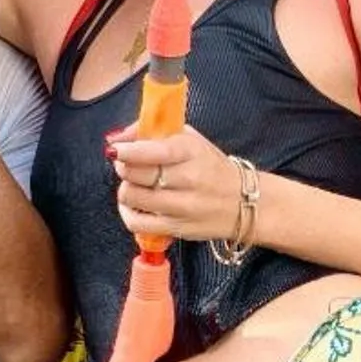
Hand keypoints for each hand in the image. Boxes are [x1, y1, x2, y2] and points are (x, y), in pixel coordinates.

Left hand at [108, 126, 247, 243]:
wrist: (244, 202)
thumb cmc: (211, 167)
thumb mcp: (190, 140)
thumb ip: (153, 133)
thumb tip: (117, 138)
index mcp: (191, 152)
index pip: (153, 151)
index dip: (128, 151)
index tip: (116, 150)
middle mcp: (188, 179)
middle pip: (138, 174)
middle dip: (124, 166)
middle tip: (126, 163)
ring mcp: (182, 207)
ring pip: (134, 197)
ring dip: (126, 188)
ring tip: (134, 183)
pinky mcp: (176, 228)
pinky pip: (137, 223)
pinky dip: (127, 212)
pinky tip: (132, 204)